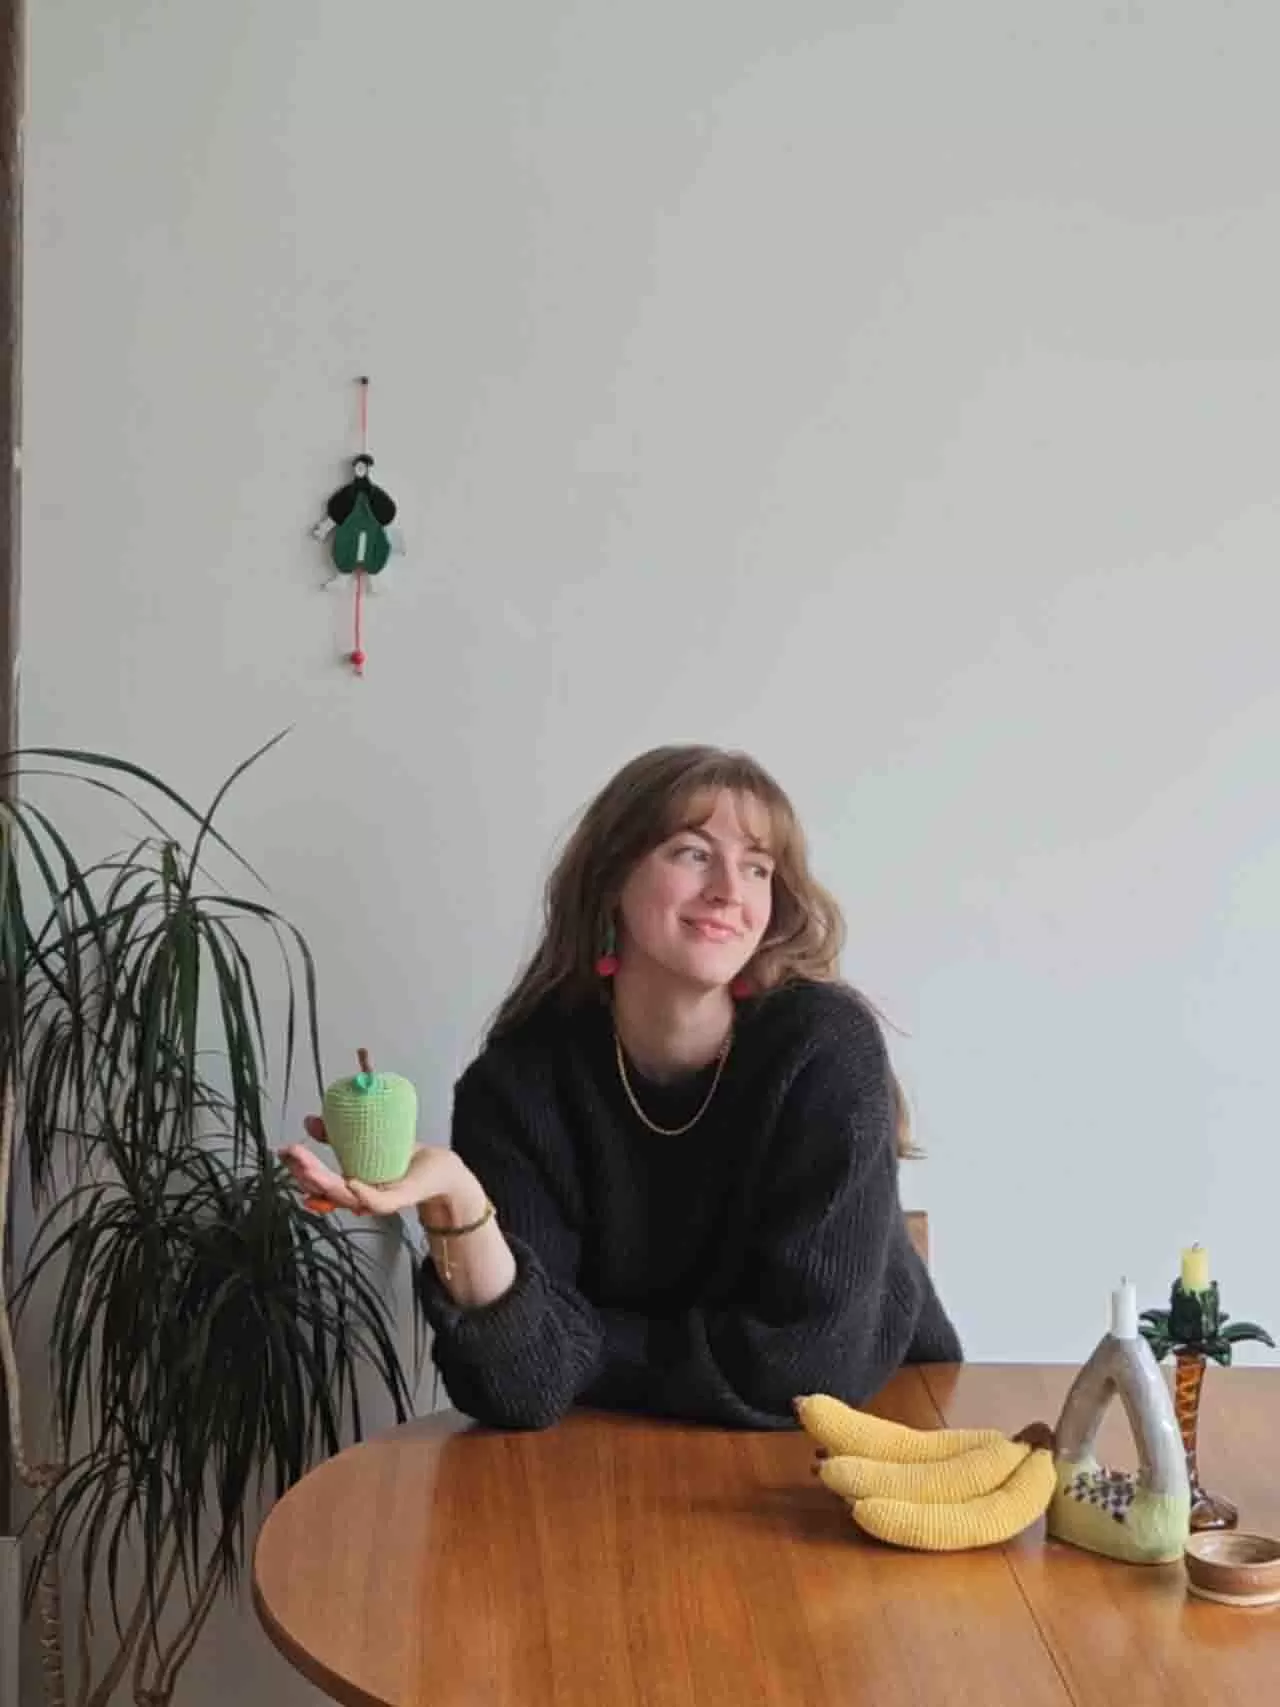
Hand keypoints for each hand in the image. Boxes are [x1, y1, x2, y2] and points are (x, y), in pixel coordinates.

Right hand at [280, 1117, 476, 1217]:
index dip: (299, 1167)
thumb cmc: (402, 1158)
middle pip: (326, 1190)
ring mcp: (377, 1199)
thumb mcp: (367, 1142)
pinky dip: (364, 1195)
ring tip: (308, 1166)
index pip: (318, 1180)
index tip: (282, 1151)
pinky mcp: (399, 1199)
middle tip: (291, 1154)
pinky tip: (350, 1182)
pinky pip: (378, 1202)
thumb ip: (337, 1135)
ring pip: (346, 1197)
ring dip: (325, 1183)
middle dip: (305, 1173)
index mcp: (349, 1184)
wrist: (437, 1168)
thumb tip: (310, 1119)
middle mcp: (359, 1196)